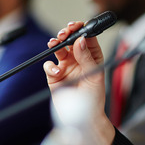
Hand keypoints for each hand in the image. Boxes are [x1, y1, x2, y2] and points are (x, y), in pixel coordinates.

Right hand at [43, 21, 115, 144]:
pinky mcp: (54, 76)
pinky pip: (49, 65)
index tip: (76, 26)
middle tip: (64, 33)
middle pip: (70, 40)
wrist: (84, 117)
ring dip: (55, 43)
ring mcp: (65, 66)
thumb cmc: (94, 97)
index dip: (81, 29)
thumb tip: (81, 40)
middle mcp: (78, 59)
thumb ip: (87, 57)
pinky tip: (57, 71)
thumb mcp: (95, 75)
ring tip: (55, 44)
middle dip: (66, 33)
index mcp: (92, 56)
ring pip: (58, 48)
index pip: (86, 37)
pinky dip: (50, 66)